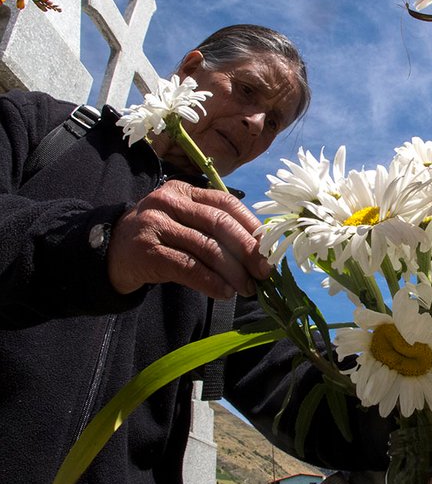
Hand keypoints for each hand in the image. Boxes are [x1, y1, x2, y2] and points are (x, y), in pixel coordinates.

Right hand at [107, 179, 270, 298]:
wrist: (110, 253)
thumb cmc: (159, 238)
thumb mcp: (183, 222)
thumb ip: (214, 228)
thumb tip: (259, 251)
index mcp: (184, 190)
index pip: (226, 203)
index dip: (252, 226)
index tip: (269, 250)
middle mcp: (168, 202)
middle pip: (219, 224)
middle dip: (247, 250)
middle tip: (264, 272)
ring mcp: (155, 225)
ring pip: (206, 247)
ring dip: (233, 272)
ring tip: (246, 289)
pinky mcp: (147, 251)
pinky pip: (188, 267)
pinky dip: (211, 282)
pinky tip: (224, 292)